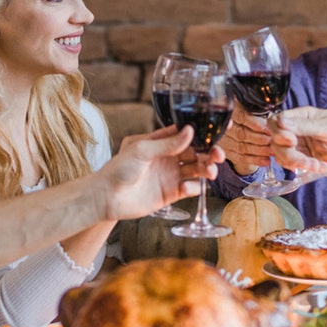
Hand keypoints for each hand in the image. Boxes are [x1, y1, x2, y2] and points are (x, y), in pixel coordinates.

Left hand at [97, 125, 222, 220]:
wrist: (106, 197)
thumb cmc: (118, 168)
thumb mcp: (142, 150)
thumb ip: (167, 142)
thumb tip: (190, 131)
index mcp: (160, 142)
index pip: (186, 134)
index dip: (203, 132)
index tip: (220, 129)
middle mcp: (168, 158)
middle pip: (196, 152)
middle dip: (209, 153)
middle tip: (218, 155)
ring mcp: (170, 176)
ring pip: (196, 170)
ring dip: (206, 170)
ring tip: (210, 172)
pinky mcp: (170, 193)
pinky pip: (189, 189)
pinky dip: (194, 188)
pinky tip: (190, 187)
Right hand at [218, 108, 269, 174]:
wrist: (245, 130)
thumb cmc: (253, 117)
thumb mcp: (255, 110)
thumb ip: (261, 113)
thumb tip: (275, 118)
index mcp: (230, 111)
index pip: (241, 116)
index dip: (254, 122)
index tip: (267, 128)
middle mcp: (223, 126)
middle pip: (241, 133)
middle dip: (259, 138)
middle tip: (273, 141)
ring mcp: (224, 141)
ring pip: (241, 147)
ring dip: (260, 150)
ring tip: (273, 151)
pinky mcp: (228, 153)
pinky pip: (241, 158)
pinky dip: (255, 160)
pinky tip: (266, 160)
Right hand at [268, 107, 326, 175]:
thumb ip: (304, 126)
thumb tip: (281, 121)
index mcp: (303, 117)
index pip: (277, 122)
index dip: (278, 133)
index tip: (291, 142)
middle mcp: (299, 131)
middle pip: (277, 143)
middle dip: (290, 155)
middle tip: (305, 161)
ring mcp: (302, 148)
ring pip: (284, 158)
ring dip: (299, 165)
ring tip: (317, 166)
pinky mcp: (307, 162)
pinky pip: (295, 169)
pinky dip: (306, 171)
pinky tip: (323, 167)